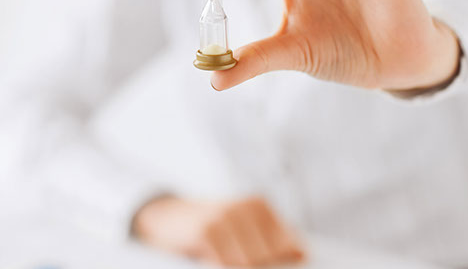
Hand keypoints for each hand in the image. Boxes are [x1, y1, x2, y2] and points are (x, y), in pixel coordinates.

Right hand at [133, 196, 303, 266]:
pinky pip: (226, 265)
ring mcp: (226, 217)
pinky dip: (223, 267)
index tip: (292, 268)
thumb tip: (301, 256)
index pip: (290, 245)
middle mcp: (246, 207)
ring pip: (250, 264)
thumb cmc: (211, 229)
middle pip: (271, 257)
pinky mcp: (207, 230)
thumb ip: (269, 242)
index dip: (286, 264)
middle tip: (244, 265)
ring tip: (228, 261)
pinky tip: (214, 262)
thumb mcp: (241, 228)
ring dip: (242, 268)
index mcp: (260, 205)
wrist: (165, 217)